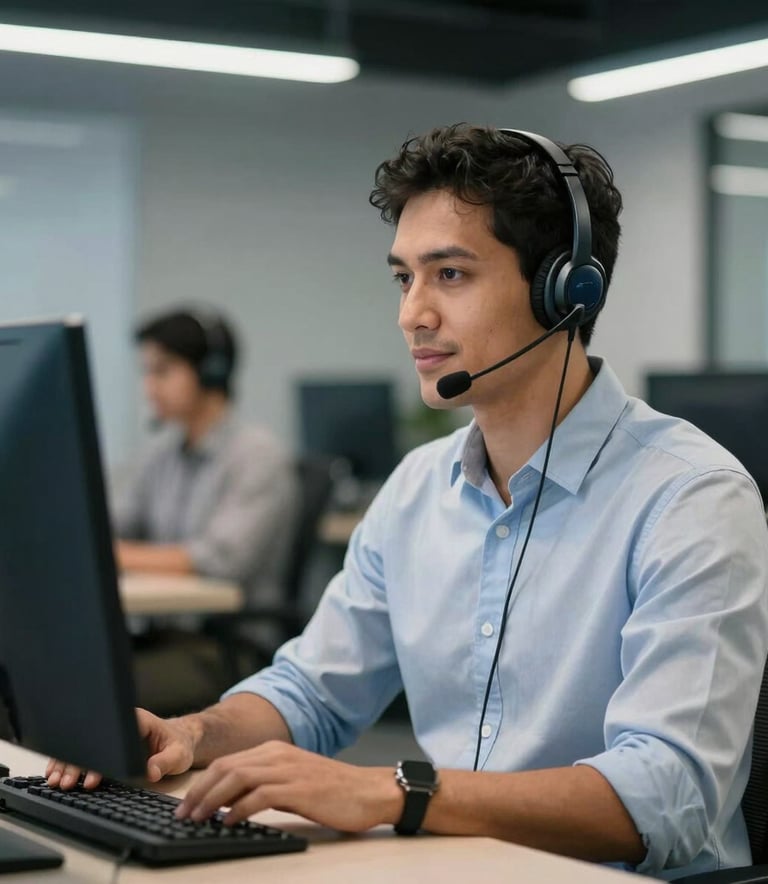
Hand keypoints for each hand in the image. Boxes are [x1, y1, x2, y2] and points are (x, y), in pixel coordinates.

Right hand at [46, 707, 199, 788]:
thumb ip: (165, 762)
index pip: (111, 737)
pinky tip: (57, 774)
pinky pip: (85, 751)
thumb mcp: (178, 755)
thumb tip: (151, 772)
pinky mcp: (108, 744)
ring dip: (68, 763)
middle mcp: (120, 723)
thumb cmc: (180, 745)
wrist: (180, 739)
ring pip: (84, 745)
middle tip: (66, 783)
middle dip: (76, 763)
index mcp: (137, 720)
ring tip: (57, 782)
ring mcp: (111, 733)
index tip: (90, 776)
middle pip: (91, 740)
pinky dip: (70, 763)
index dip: (98, 757)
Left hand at [175, 742, 403, 831]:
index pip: (228, 762)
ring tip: (198, 819)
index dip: (202, 783)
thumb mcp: (293, 782)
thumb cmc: (333, 791)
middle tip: (183, 815)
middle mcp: (278, 755)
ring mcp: (288, 770)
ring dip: (212, 800)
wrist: (369, 792)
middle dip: (199, 792)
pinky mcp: (299, 789)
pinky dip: (239, 808)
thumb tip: (229, 804)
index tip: (186, 805)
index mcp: (275, 750)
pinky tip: (228, 821)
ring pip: (238, 778)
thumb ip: (264, 786)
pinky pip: (260, 796)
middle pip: (227, 767)